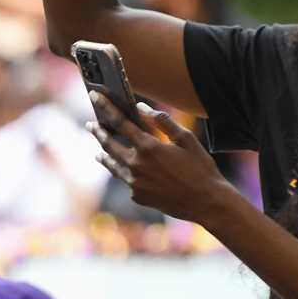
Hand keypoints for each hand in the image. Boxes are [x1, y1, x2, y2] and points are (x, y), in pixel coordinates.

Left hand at [87, 92, 224, 225]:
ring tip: (99, 150)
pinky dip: (125, 172)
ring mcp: (135, 183)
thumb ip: (163, 121)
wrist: (206, 202)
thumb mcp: (186, 139)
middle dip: (99, 132)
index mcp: (148, 146)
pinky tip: (126, 171)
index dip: (106, 107)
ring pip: (113, 165)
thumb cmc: (200, 168)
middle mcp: (137, 165)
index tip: (95, 96)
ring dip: (104, 154)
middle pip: (109, 144)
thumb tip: (142, 108)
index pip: (120, 122)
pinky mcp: (137, 196)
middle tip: (91, 124)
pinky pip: (127, 180)